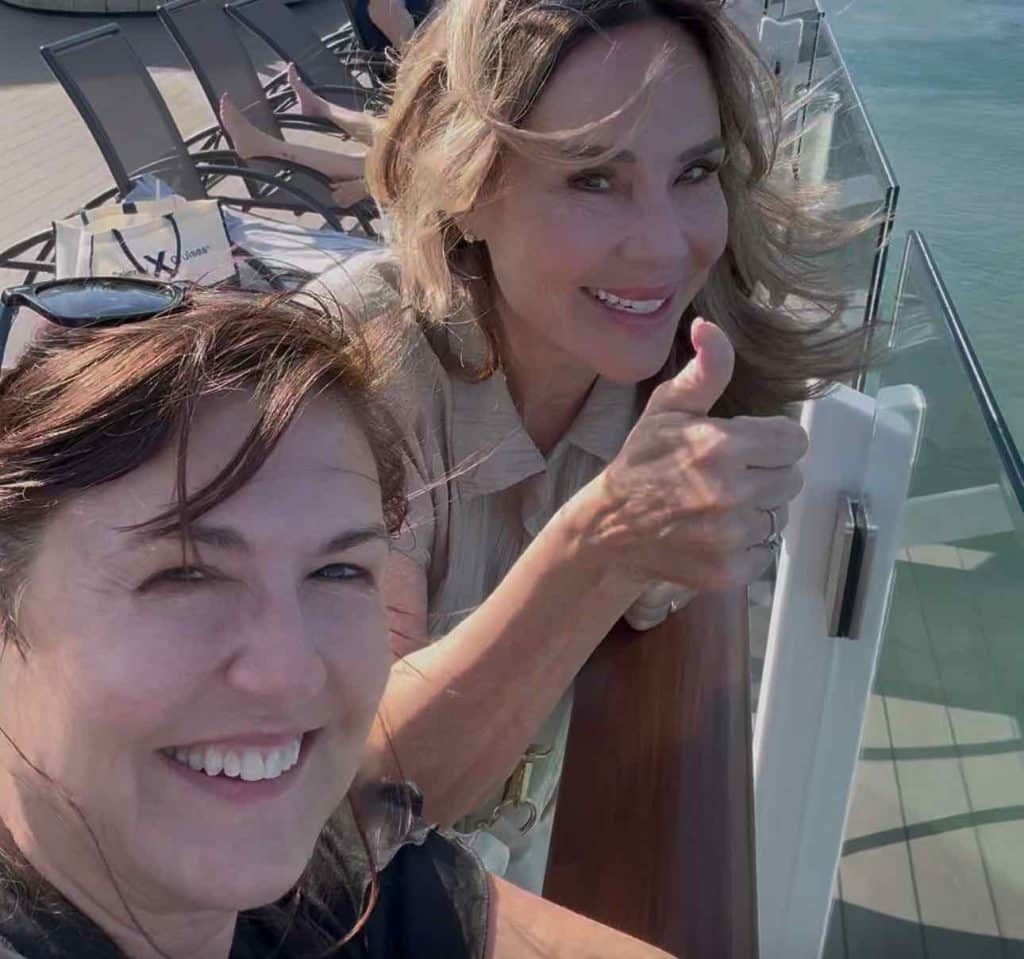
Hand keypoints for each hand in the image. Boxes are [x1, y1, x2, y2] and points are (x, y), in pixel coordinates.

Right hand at [569, 318, 806, 590]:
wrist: (610, 530)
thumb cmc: (641, 464)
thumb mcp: (667, 410)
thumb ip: (703, 370)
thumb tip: (709, 326)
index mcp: (721, 446)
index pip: (793, 440)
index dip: (771, 441)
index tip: (745, 447)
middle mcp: (732, 492)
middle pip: (790, 478)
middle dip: (765, 474)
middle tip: (727, 477)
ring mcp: (731, 535)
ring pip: (778, 516)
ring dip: (756, 511)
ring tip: (718, 507)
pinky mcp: (730, 569)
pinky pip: (765, 553)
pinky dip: (746, 546)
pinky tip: (714, 534)